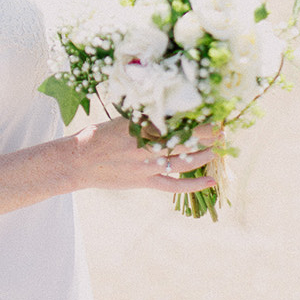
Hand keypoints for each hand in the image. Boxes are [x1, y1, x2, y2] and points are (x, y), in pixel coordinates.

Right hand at [69, 117, 219, 193]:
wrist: (77, 162)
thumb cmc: (96, 137)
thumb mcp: (119, 122)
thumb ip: (142, 119)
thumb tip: (168, 113)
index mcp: (138, 126)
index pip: (175, 120)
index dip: (195, 118)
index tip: (210, 114)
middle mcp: (144, 145)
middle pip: (184, 139)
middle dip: (206, 135)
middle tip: (222, 131)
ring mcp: (145, 166)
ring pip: (183, 162)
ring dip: (204, 156)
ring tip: (218, 150)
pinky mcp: (144, 182)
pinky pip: (173, 186)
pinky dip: (193, 185)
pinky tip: (210, 181)